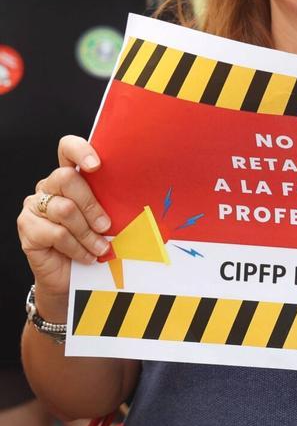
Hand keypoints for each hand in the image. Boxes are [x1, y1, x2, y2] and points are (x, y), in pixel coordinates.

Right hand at [17, 136, 112, 310]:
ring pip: (64, 210)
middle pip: (67, 179)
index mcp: (71, 177)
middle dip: (92, 205)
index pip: (67, 148)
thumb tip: (141, 194)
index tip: (97, 165)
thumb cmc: (94, 242)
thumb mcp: (108, 218)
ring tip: (101, 248)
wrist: (72, 276)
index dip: (80, 150)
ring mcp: (35, 206)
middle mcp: (49, 187)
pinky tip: (86, 256)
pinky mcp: (27, 227)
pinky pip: (55, 233)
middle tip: (106, 226)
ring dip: (87, 233)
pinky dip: (76, 247)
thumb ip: (112, 202)